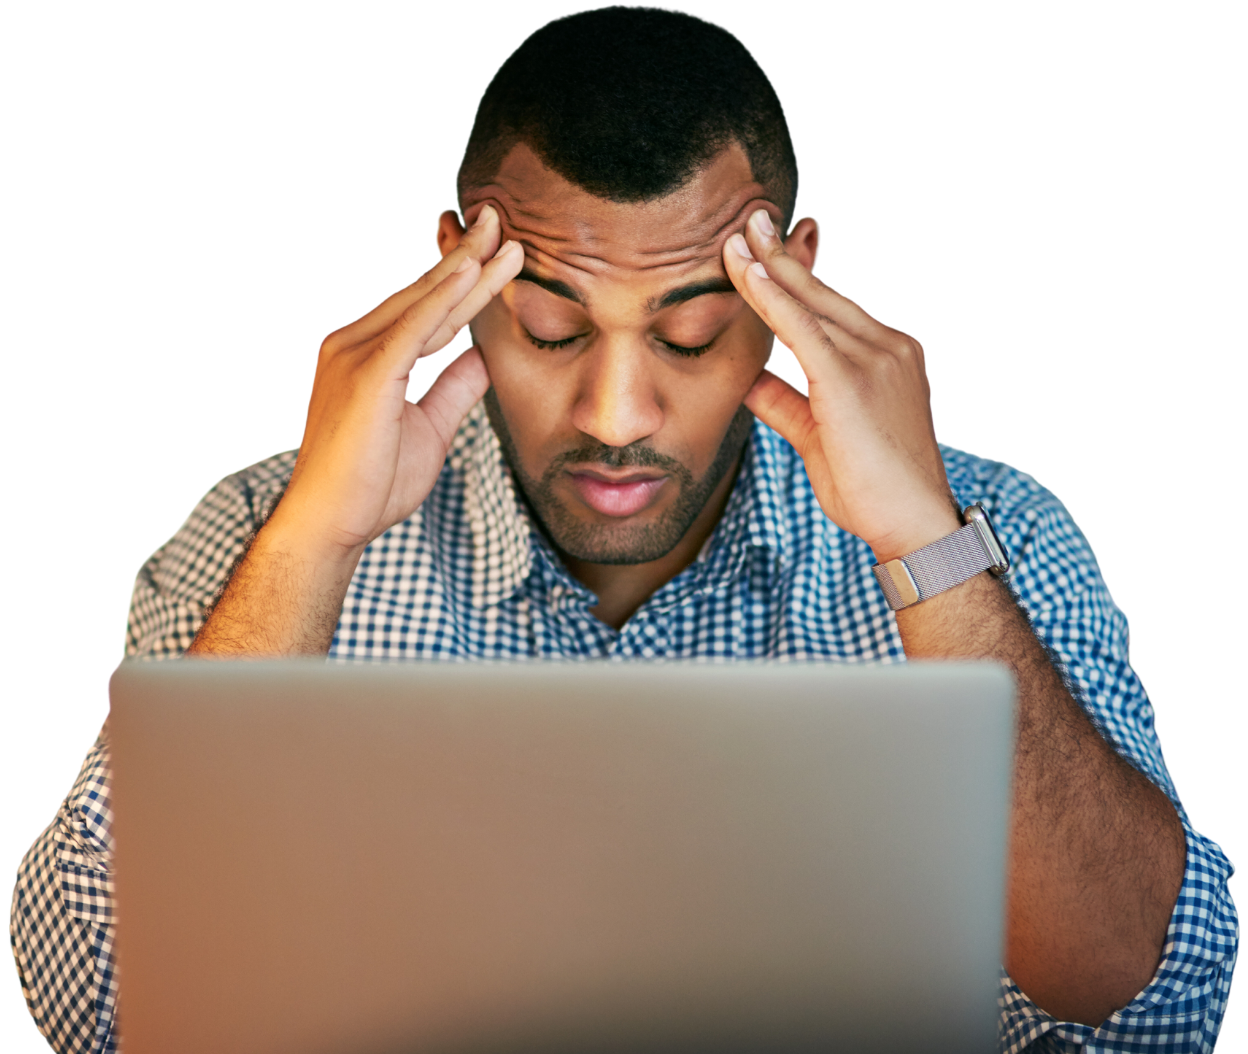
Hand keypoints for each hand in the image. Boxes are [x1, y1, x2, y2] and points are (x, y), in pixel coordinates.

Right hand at [271, 205, 523, 556]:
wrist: (331, 522)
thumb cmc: (372, 483)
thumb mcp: (431, 428)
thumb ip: (454, 388)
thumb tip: (484, 357)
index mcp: (370, 355)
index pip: (430, 311)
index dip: (466, 282)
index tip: (499, 253)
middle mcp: (355, 344)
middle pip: (425, 295)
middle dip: (466, 258)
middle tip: (500, 220)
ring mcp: (354, 355)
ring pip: (421, 304)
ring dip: (464, 269)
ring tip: (499, 237)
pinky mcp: (365, 375)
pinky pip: (411, 330)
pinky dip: (441, 300)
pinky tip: (469, 274)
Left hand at [724, 209, 960, 562]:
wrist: (912, 523)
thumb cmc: (872, 488)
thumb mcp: (818, 436)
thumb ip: (784, 403)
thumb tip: (747, 381)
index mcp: (887, 356)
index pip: (831, 308)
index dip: (796, 277)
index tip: (767, 247)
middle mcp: (887, 347)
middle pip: (822, 293)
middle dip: (782, 254)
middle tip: (750, 218)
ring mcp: (875, 359)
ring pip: (811, 305)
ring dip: (770, 268)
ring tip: (739, 235)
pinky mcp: (851, 380)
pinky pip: (804, 330)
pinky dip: (774, 300)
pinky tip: (750, 274)